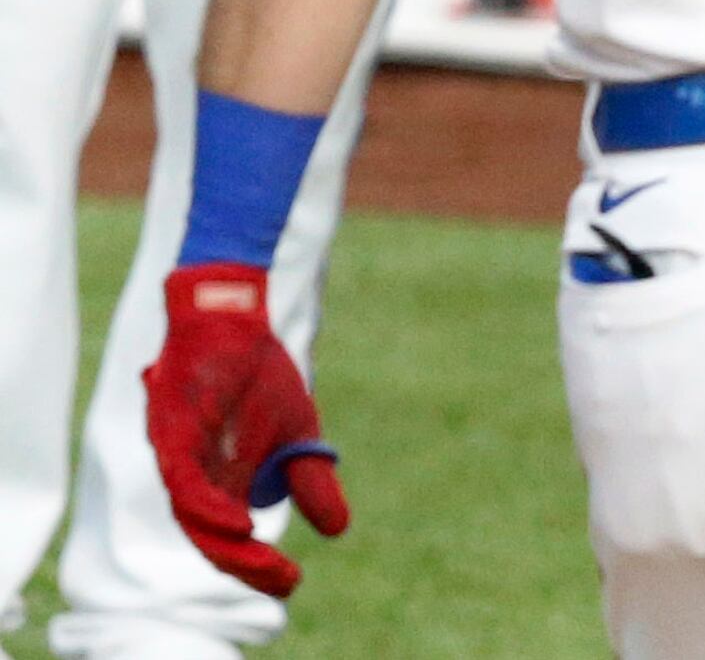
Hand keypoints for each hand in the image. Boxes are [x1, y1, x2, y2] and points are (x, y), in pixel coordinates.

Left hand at [143, 265, 349, 598]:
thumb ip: (309, 481)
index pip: (228, 538)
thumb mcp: (297, 433)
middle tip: (284, 584)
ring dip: (227, 545)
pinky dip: (210, 507)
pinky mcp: (170, 433)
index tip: (292, 584)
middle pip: (209, 538)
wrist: (234, 317)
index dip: (256, 567)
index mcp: (216, 481)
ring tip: (261, 563)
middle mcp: (189, 477)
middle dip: (246, 566)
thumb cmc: (258, 373)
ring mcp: (177, 456)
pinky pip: (183, 482)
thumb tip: (336, 531)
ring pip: (193, 517)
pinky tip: (239, 523)